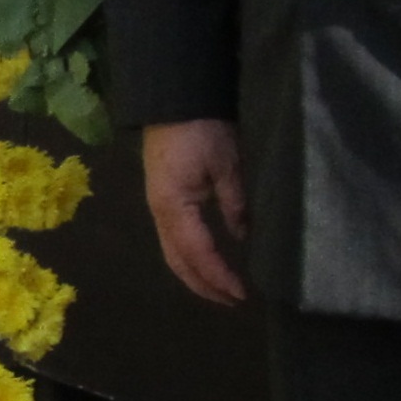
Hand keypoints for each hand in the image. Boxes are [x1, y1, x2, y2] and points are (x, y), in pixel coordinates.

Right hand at [143, 118, 248, 306]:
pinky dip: (189, 258)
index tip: (242, 294)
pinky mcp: (161, 199)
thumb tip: (243, 236)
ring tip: (220, 289)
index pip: (199, 253)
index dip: (220, 276)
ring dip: (194, 275)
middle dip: (204, 285)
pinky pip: (172, 240)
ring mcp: (157, 207)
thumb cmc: (203, 128)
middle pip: (178, 261)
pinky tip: (205, 261)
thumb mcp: (227, 165)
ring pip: (172, 253)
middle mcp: (160, 213)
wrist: (174, 99)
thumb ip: (235, 203)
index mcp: (174, 206)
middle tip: (233, 301)